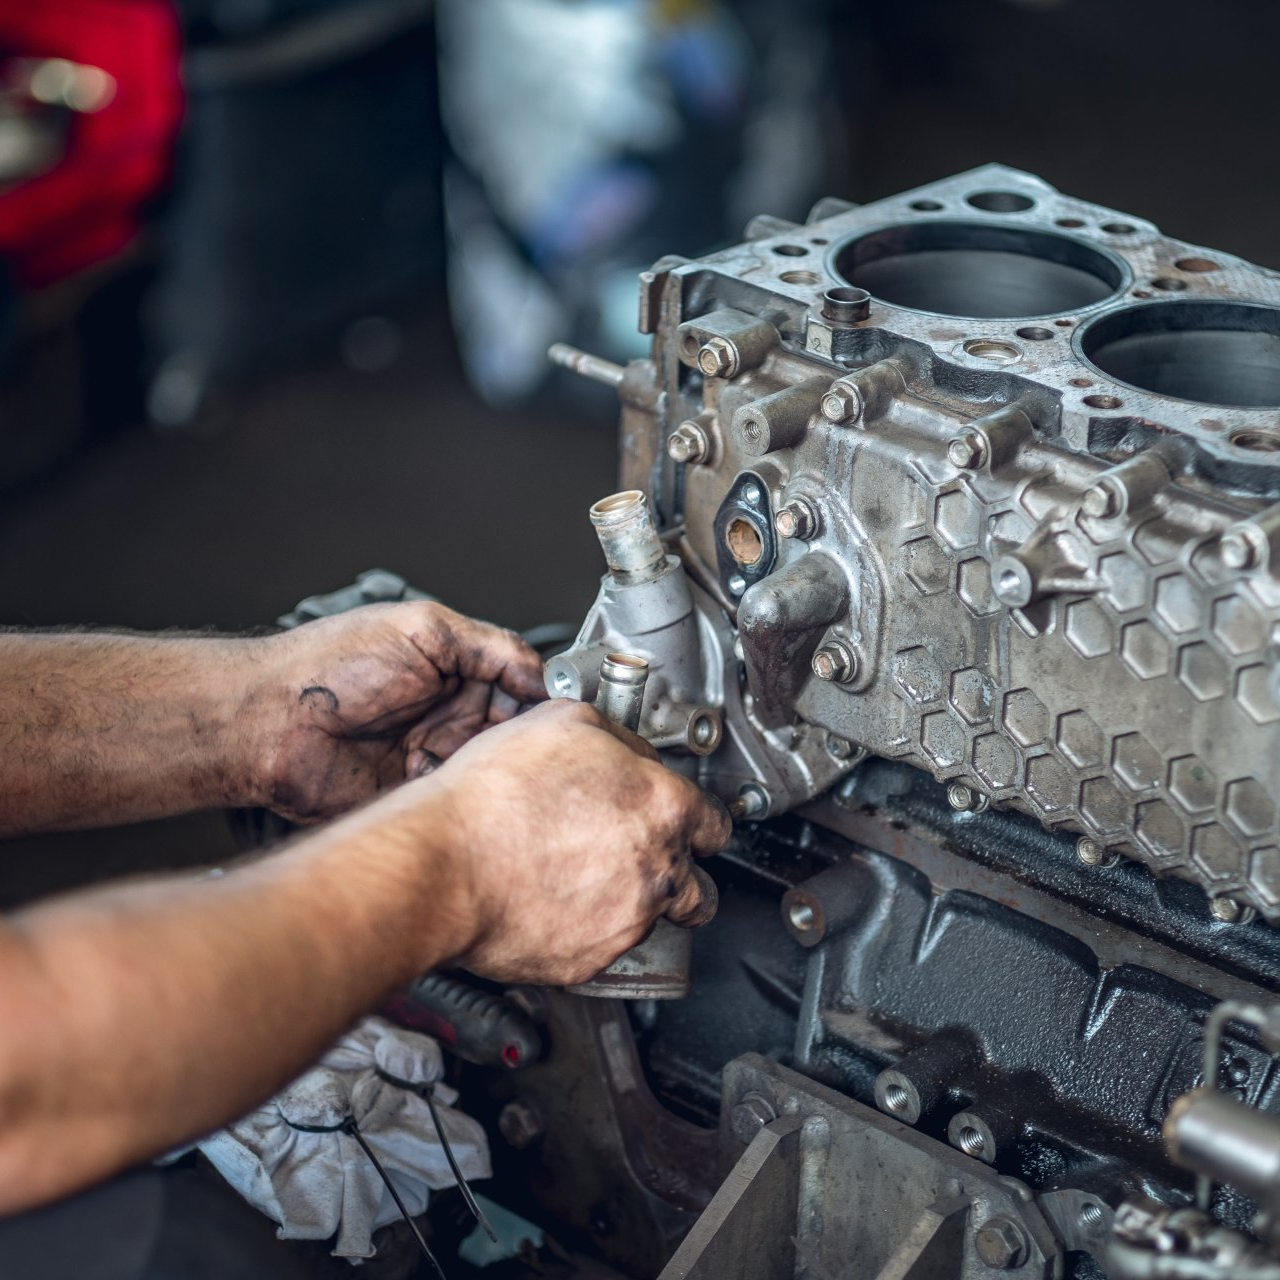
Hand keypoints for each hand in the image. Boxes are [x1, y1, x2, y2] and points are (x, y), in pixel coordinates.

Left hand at [254, 603, 545, 822]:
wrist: (270, 723)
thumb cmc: (330, 666)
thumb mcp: (423, 630)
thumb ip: (490, 645)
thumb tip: (543, 671)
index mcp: (454, 669)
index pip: (520, 685)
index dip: (540, 698)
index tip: (559, 709)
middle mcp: (448, 713)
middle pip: (512, 731)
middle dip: (519, 737)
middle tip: (519, 739)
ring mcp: (432, 755)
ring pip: (490, 769)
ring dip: (489, 767)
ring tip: (473, 756)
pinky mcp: (414, 795)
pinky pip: (457, 799)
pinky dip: (461, 794)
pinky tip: (448, 781)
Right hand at [414, 699, 730, 983]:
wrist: (444, 862)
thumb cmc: (495, 793)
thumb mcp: (566, 722)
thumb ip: (619, 739)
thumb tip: (631, 752)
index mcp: (663, 807)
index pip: (717, 824)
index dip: (697, 821)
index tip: (684, 823)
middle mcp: (658, 870)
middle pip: (699, 886)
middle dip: (678, 874)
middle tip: (642, 859)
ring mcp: (627, 921)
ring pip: (653, 920)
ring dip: (633, 903)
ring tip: (587, 882)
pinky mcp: (590, 961)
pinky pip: (604, 949)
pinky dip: (586, 931)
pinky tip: (553, 903)